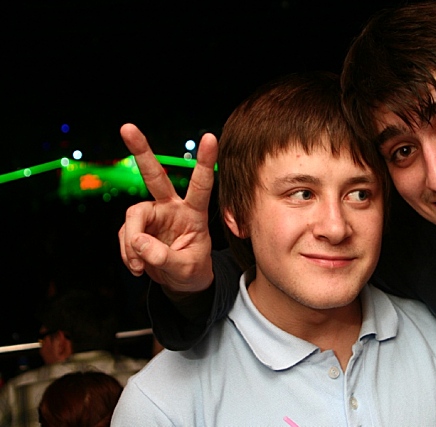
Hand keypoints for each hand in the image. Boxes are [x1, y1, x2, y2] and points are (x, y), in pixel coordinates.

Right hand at [118, 123, 215, 292]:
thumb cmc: (192, 271)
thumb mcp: (186, 269)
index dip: (205, 161)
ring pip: (133, 217)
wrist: (181, 283)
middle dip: (141, 151)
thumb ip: (164, 257)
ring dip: (132, 244)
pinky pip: (125, 237)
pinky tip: (137, 266)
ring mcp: (153, 215)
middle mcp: (172, 207)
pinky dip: (128, 254)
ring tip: (140, 265)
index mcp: (194, 212)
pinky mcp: (138, 226)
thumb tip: (138, 243)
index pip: (201, 184)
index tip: (210, 137)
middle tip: (127, 127)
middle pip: (155, 176)